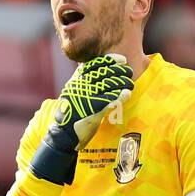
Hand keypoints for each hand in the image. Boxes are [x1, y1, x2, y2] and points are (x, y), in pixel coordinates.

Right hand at [30, 54, 133, 184]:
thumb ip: (85, 82)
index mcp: (76, 81)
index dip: (109, 61)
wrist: (63, 135)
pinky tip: (127, 94)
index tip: (121, 60)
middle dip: (119, 71)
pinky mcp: (92, 111)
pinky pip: (109, 100)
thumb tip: (100, 71)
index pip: (94, 65)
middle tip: (129, 71)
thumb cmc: (72, 114)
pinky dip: (120, 96)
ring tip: (130, 83)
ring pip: (108, 85)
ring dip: (122, 83)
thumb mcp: (74, 93)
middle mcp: (80, 87)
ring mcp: (86, 98)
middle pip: (103, 73)